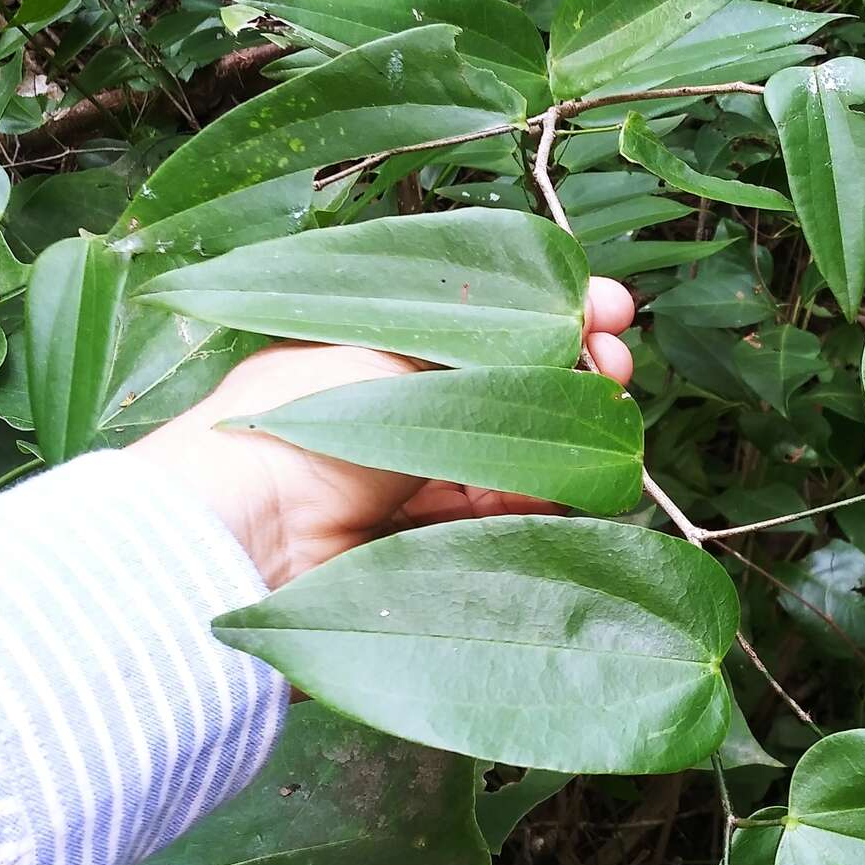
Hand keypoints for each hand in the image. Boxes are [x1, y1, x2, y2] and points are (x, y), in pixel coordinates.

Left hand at [125, 279, 635, 589]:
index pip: (479, 330)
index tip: (609, 308)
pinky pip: (505, 526)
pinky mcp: (428, 557)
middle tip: (617, 357)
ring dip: (570, 438)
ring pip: (515, 463)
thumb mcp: (396, 349)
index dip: (548, 315)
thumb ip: (480, 341)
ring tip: (612, 408)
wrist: (246, 537)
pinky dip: (546, 503)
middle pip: (505, 396)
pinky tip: (586, 477)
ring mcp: (411, 492)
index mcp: (373, 357)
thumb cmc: (303, 419)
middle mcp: (394, 422)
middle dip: (573, 374)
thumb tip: (563, 325)